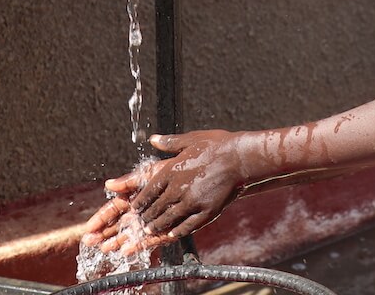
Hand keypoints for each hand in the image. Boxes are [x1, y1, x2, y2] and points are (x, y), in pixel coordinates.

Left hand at [92, 130, 247, 254]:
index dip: (140, 202)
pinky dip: (176, 232)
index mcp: (171, 171)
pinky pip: (187, 226)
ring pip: (168, 219)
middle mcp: (178, 189)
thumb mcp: (190, 139)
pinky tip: (171, 235)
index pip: (148, 191)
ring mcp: (192, 202)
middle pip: (155, 208)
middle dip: (145, 217)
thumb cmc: (217, 145)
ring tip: (150, 231)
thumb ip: (170, 142)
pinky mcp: (206, 211)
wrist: (240, 158)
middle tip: (139, 223)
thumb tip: (154, 139)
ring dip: (157, 226)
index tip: (134, 208)